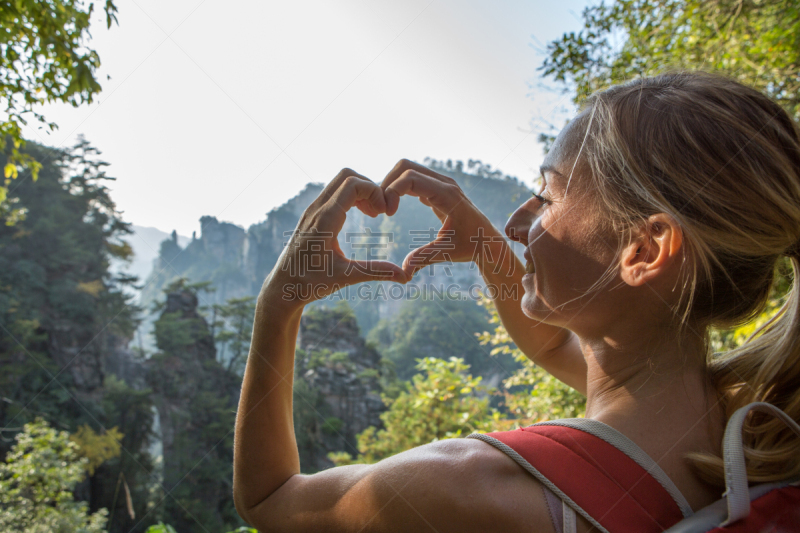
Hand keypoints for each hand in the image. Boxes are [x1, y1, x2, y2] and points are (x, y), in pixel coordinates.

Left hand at [266, 169, 407, 305]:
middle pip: (346, 176)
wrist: (282, 287)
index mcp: (325, 221)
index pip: (352, 185)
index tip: (385, 212)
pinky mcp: (312, 215)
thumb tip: (405, 277)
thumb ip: (376, 272)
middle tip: (381, 210)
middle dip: (369, 186)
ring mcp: (312, 210)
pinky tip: (362, 216)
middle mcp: (316, 210)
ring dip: (361, 191)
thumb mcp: (345, 277)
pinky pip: (334, 193)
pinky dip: (351, 197)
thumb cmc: (310, 283)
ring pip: (340, 182)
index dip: (374, 191)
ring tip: (374, 213)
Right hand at [382, 159, 509, 277]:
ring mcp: (440, 183)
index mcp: (447, 195)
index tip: (387, 214)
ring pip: (407, 169)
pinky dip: (398, 188)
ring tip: (383, 209)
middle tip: (380, 209)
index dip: (392, 191)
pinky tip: (393, 208)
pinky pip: (412, 178)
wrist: (488, 240)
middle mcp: (444, 183)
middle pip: (405, 166)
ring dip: (391, 184)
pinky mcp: (436, 188)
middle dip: (387, 184)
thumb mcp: (448, 252)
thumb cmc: (472, 246)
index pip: (411, 178)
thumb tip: (404, 272)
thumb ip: (425, 257)